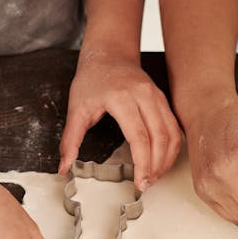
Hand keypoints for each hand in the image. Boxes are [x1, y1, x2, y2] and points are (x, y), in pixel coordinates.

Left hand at [58, 51, 182, 190]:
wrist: (109, 54)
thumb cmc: (91, 79)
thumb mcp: (76, 109)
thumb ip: (70, 141)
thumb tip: (63, 167)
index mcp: (121, 97)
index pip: (139, 137)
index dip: (142, 163)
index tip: (140, 182)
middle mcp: (144, 95)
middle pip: (160, 137)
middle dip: (156, 166)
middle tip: (147, 184)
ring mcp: (156, 96)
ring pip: (171, 133)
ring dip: (166, 158)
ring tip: (155, 176)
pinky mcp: (163, 99)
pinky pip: (174, 127)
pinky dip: (171, 147)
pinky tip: (162, 161)